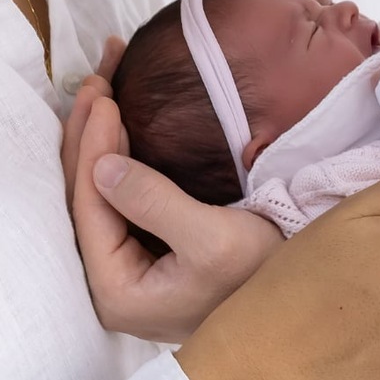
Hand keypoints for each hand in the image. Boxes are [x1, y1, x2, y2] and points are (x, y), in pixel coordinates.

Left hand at [61, 56, 283, 341]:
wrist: (294, 300)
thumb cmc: (260, 276)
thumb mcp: (212, 239)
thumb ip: (153, 203)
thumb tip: (102, 166)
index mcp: (115, 290)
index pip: (90, 207)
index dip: (93, 149)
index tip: (103, 98)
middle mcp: (110, 280)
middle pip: (85, 197)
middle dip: (87, 135)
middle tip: (93, 79)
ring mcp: (125, 264)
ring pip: (98, 191)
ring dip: (98, 138)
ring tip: (99, 85)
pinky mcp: (144, 248)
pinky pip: (117, 194)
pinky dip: (117, 151)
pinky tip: (115, 119)